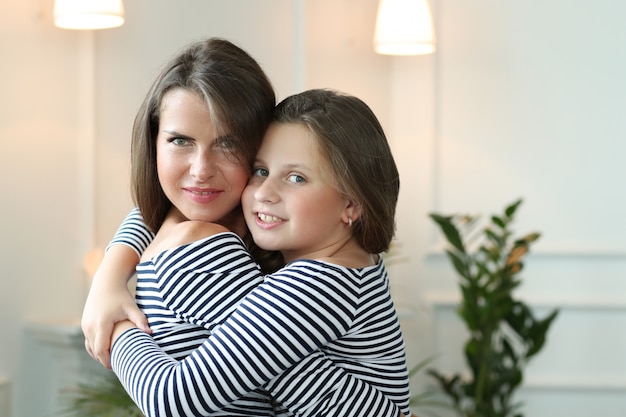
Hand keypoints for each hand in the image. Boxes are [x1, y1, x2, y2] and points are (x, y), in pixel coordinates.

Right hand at [81, 246, 149, 368]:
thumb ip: (140, 320)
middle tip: (118, 368)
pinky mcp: (85, 323)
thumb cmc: (121, 296)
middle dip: (104, 361)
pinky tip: (106, 352)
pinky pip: (88, 341)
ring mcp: (85, 325)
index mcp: (101, 323)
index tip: (117, 368)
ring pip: (90, 347)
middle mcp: (90, 326)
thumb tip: (150, 333)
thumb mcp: (132, 307)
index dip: (107, 361)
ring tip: (113, 361)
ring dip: (99, 355)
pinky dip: (95, 348)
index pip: (101, 349)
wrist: (106, 282)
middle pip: (95, 351)